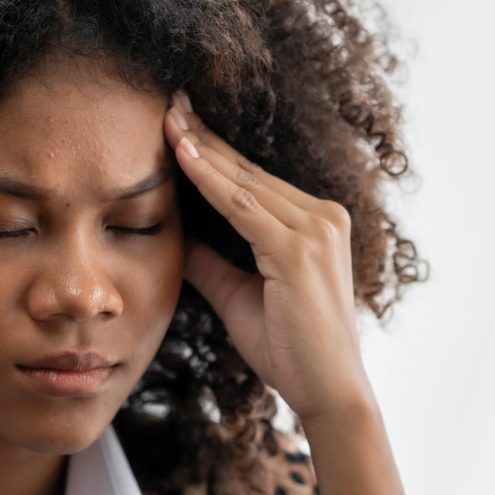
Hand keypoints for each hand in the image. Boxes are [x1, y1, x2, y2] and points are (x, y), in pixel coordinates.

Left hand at [163, 91, 374, 426]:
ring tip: (166, 119)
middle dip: (204, 136)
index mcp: (317, 224)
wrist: (328, 391)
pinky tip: (180, 156)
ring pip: (242, 181)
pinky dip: (207, 179)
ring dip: (199, 149)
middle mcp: (323, 218)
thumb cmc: (291, 350)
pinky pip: (240, 206)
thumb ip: (211, 264)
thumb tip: (174, 239)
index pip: (253, 180)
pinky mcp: (299, 249)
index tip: (178, 125)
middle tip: (168, 102)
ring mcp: (315, 230)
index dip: (213, 152)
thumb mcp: (240, 296)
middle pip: (248, 170)